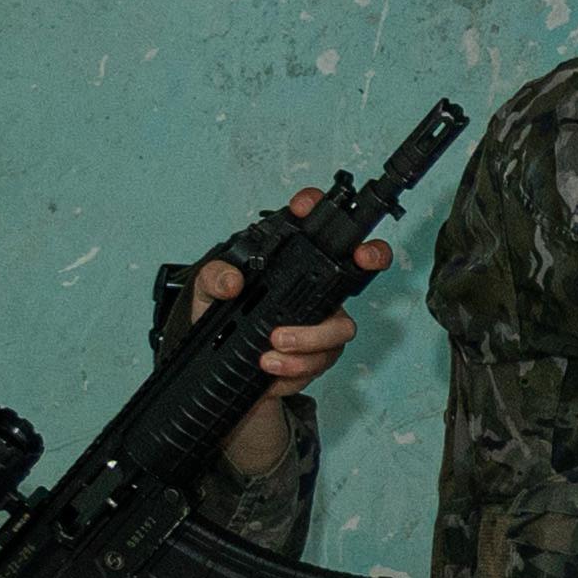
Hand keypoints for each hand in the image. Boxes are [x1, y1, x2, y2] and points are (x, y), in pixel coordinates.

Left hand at [182, 206, 385, 478]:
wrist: (222, 370)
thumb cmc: (220, 321)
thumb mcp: (206, 294)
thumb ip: (214, 279)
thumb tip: (231, 281)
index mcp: (288, 265)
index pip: (309, 228)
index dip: (314, 209)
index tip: (304, 207)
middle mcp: (314, 289)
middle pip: (358, 267)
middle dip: (371, 254)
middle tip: (362, 256)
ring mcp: (323, 322)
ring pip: (341, 326)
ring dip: (309, 338)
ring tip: (274, 345)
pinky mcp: (320, 355)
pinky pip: (321, 359)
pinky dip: (295, 366)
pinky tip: (270, 366)